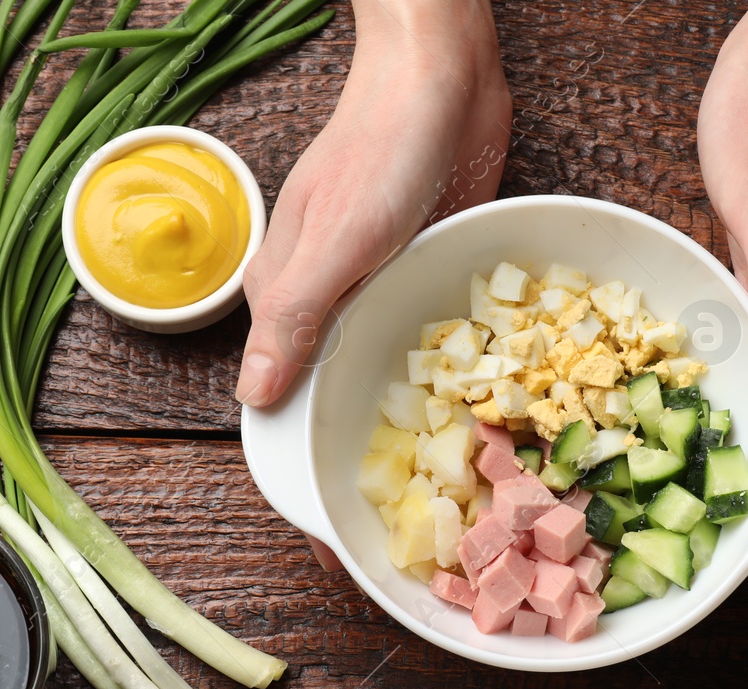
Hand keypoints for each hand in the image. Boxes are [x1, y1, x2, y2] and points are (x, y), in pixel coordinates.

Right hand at [235, 1, 508, 569]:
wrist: (442, 75)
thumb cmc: (380, 151)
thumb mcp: (334, 244)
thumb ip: (294, 322)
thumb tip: (253, 404)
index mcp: (287, 305)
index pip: (284, 414)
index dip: (309, 489)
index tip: (339, 555)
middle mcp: (330, 308)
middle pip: (342, 411)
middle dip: (372, 480)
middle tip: (423, 551)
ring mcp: (382, 296)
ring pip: (394, 387)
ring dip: (422, 442)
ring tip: (465, 512)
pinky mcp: (431, 280)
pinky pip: (442, 354)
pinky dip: (460, 392)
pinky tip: (494, 430)